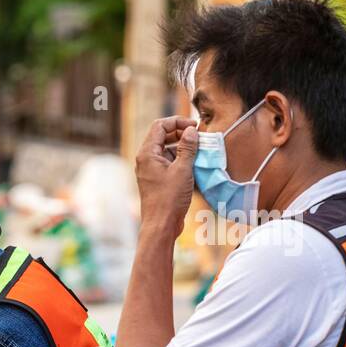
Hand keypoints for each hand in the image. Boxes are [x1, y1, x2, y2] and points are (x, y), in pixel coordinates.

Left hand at [135, 116, 197, 239]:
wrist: (161, 224)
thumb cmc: (170, 198)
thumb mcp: (183, 169)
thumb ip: (187, 147)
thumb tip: (191, 131)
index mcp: (147, 153)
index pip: (160, 125)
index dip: (178, 121)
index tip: (195, 126)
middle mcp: (146, 159)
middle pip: (162, 135)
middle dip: (181, 132)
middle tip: (199, 137)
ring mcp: (151, 169)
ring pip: (167, 149)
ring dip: (183, 146)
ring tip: (200, 150)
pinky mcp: (157, 179)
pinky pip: (169, 162)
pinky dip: (181, 159)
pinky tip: (194, 163)